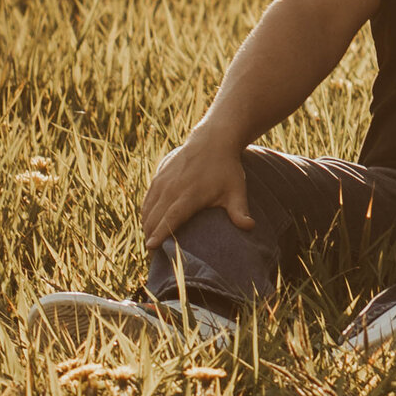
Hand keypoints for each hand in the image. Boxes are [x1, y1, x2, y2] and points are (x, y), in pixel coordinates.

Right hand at [138, 125, 254, 251]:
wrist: (214, 139)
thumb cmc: (227, 168)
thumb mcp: (236, 190)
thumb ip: (239, 211)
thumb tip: (250, 227)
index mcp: (190, 194)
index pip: (171, 217)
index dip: (160, 233)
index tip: (150, 247)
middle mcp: (173, 187)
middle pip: (155, 216)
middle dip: (150, 236)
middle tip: (152, 256)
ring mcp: (164, 180)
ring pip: (148, 208)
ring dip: (146, 226)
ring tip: (149, 242)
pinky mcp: (160, 175)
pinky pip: (148, 198)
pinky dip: (146, 212)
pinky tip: (148, 223)